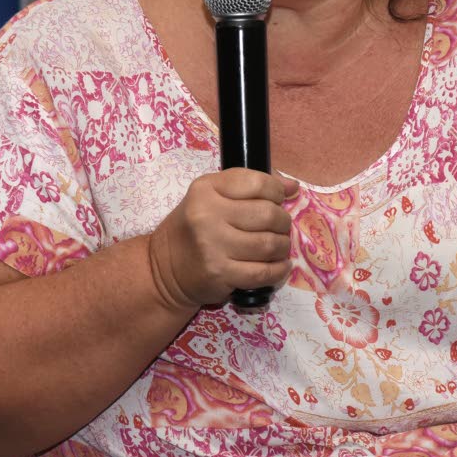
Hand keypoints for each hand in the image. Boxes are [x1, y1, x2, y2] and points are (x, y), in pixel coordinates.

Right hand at [148, 168, 297, 309]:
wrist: (164, 268)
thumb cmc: (193, 228)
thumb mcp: (211, 197)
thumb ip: (250, 186)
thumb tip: (293, 186)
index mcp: (206, 188)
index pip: (257, 182)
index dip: (277, 191)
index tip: (278, 200)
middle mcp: (207, 215)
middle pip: (268, 214)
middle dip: (283, 222)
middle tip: (281, 228)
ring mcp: (213, 246)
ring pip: (269, 244)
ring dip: (283, 247)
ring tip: (279, 247)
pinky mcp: (220, 273)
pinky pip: (264, 272)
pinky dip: (279, 270)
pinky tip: (280, 266)